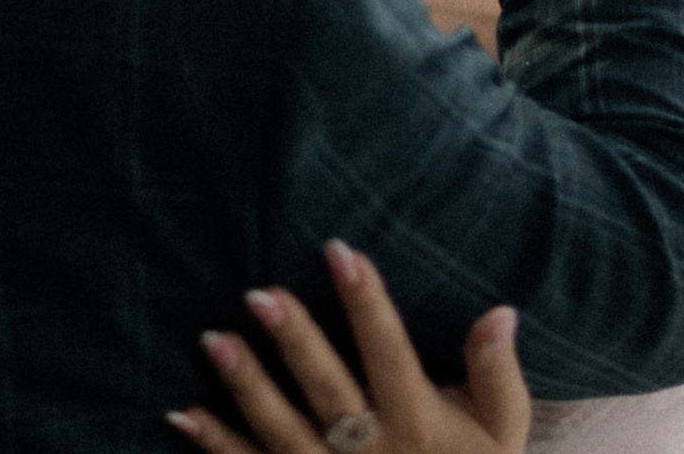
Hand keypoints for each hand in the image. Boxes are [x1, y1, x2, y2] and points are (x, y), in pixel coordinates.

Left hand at [171, 239, 529, 453]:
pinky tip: (182, 412)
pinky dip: (216, 443)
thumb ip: (498, 375)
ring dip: (246, 385)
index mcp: (418, 424)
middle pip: (327, 389)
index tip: (342, 250)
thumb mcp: (502, 434)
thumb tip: (500, 310)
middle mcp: (371, 451)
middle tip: (259, 292)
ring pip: (281, 430)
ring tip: (213, 338)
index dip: (366, 302)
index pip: (389, 352)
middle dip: (294, 340)